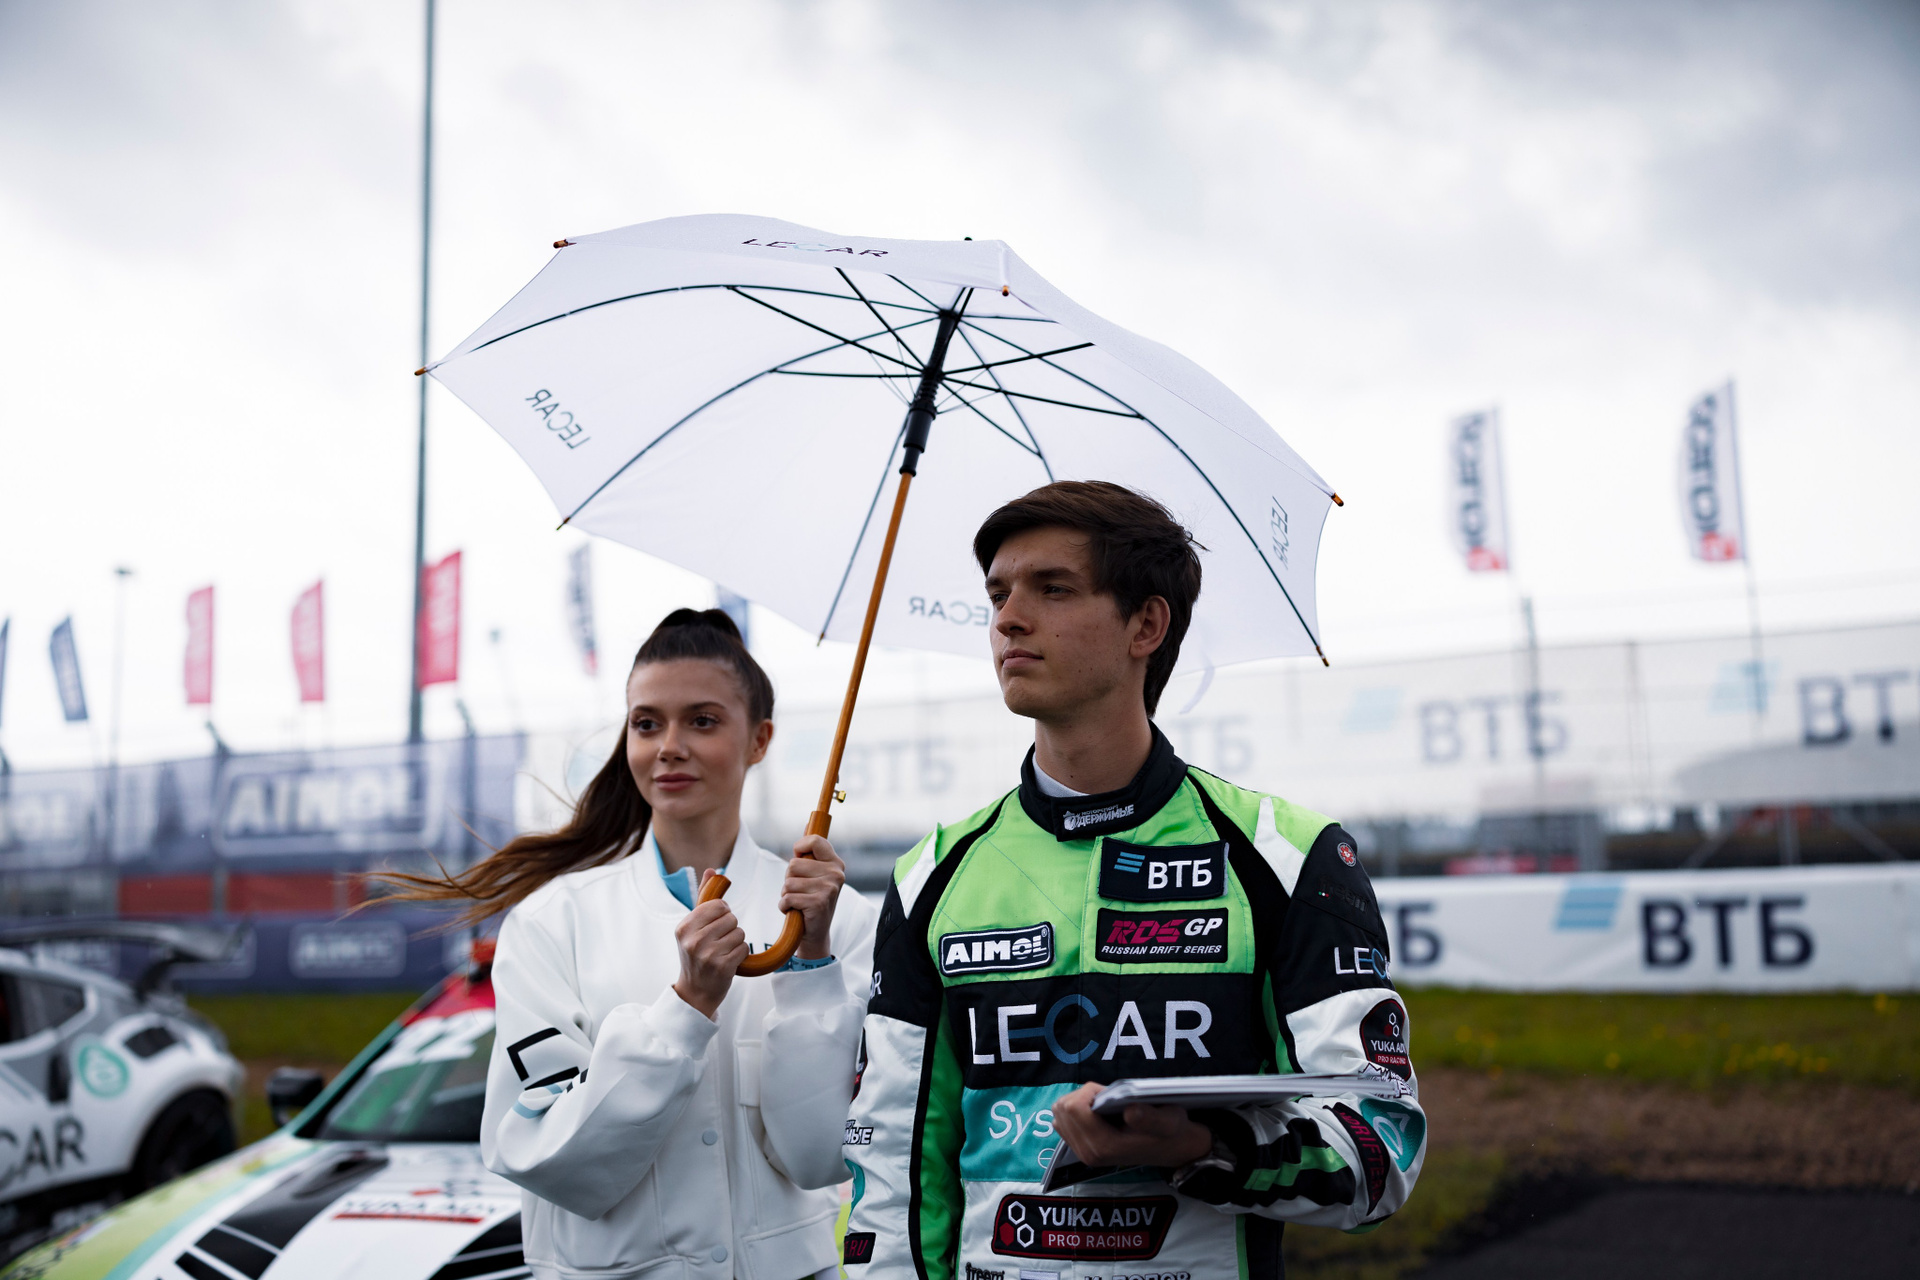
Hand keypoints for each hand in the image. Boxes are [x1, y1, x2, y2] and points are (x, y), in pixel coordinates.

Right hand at [673, 872, 746, 1019]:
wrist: (695, 992)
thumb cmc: (696, 955)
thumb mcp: (692, 927)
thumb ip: (703, 898)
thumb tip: (712, 871)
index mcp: (684, 927)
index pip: (718, 906)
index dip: (723, 914)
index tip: (715, 926)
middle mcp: (692, 940)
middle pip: (731, 918)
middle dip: (730, 928)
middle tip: (719, 942)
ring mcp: (706, 955)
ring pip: (740, 933)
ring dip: (736, 942)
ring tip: (723, 952)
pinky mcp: (721, 968)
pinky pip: (744, 948)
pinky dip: (740, 954)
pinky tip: (728, 962)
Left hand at [782, 835, 846, 959]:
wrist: (815, 933)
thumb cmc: (810, 899)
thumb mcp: (814, 874)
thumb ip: (811, 852)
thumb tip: (808, 822)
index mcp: (836, 863)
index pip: (814, 841)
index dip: (799, 848)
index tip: (798, 859)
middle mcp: (836, 873)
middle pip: (794, 864)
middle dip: (789, 879)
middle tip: (800, 891)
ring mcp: (829, 888)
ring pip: (789, 882)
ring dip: (786, 894)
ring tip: (798, 902)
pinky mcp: (818, 903)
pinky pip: (787, 897)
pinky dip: (785, 906)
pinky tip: (795, 911)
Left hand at [1049, 1083, 1212, 1168]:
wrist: (1169, 1148)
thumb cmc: (1169, 1130)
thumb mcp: (1170, 1119)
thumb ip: (1151, 1117)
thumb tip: (1130, 1112)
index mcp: (1105, 1146)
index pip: (1073, 1108)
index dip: (1090, 1092)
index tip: (1111, 1094)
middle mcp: (1088, 1153)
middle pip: (1062, 1109)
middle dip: (1082, 1095)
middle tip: (1107, 1099)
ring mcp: (1082, 1153)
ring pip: (1059, 1114)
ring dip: (1078, 1102)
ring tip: (1103, 1106)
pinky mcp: (1080, 1149)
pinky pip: (1063, 1121)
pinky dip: (1075, 1111)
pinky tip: (1097, 1113)